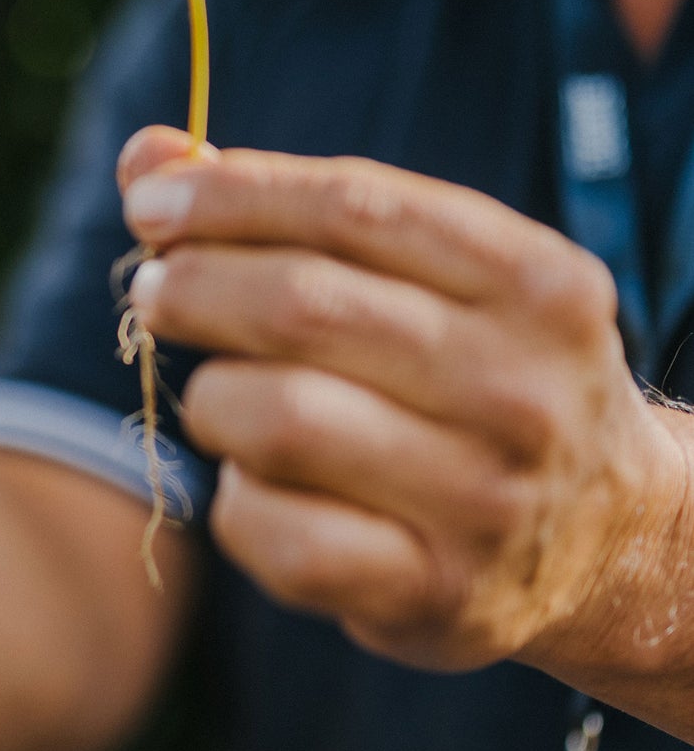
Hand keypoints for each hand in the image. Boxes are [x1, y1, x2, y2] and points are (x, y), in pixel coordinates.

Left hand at [118, 126, 693, 679]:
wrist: (604, 534)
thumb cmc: (468, 369)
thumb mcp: (426, 274)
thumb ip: (286, 207)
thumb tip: (145, 156)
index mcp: (534, 281)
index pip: (353, 207)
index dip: (230, 195)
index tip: (148, 201)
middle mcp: (522, 388)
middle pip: (302, 307)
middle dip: (194, 288)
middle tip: (154, 291)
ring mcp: (484, 500)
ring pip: (273, 419)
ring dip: (212, 399)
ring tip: (224, 398)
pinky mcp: (434, 593)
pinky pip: (273, 532)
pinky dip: (235, 500)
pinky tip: (258, 485)